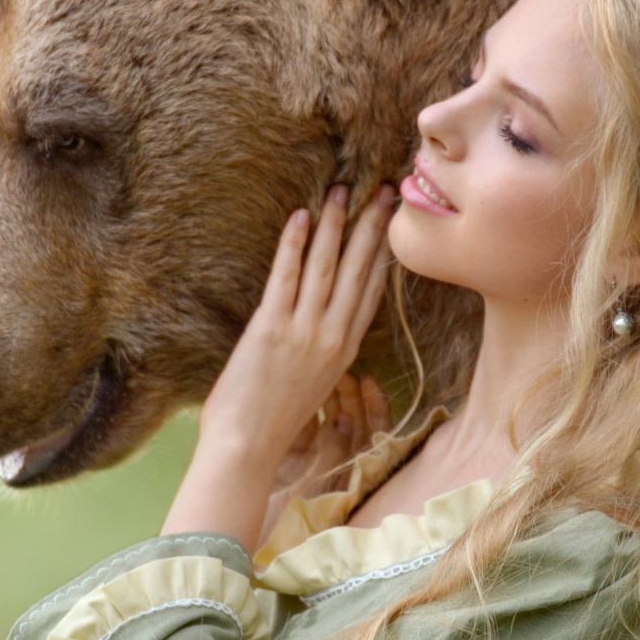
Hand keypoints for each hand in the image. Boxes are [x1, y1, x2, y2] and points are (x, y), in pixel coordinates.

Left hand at [160, 185, 395, 545]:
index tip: (392, 224)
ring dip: (336, 225)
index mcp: (344, 351)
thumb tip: (319, 327)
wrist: (247, 448)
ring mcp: (304, 331)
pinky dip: (294, 244)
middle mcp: (332, 337)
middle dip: (372, 228)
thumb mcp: (313, 386)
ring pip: (327, 266)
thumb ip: (321, 353)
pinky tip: (300, 217)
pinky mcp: (271, 328)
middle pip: (359, 271)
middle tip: (382, 191)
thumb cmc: (271, 425)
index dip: (383, 254)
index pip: (371, 291)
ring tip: (342, 192)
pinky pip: (286, 276)